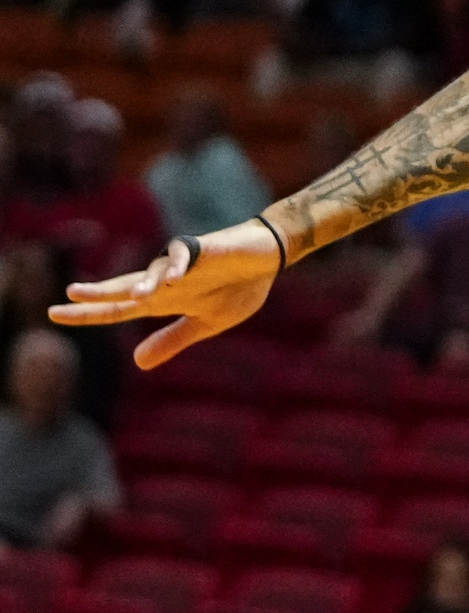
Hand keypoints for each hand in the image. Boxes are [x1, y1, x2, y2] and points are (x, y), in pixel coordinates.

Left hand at [52, 223, 281, 365]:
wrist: (270, 256)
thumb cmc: (239, 285)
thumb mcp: (206, 323)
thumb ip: (172, 339)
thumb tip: (136, 363)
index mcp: (164, 300)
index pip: (118, 309)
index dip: (89, 313)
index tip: (54, 314)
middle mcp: (166, 281)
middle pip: (124, 287)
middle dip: (98, 293)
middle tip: (68, 296)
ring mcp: (183, 264)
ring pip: (153, 271)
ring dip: (144, 283)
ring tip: (136, 296)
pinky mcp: (204, 249)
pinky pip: (184, 254)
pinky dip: (177, 264)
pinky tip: (172, 278)